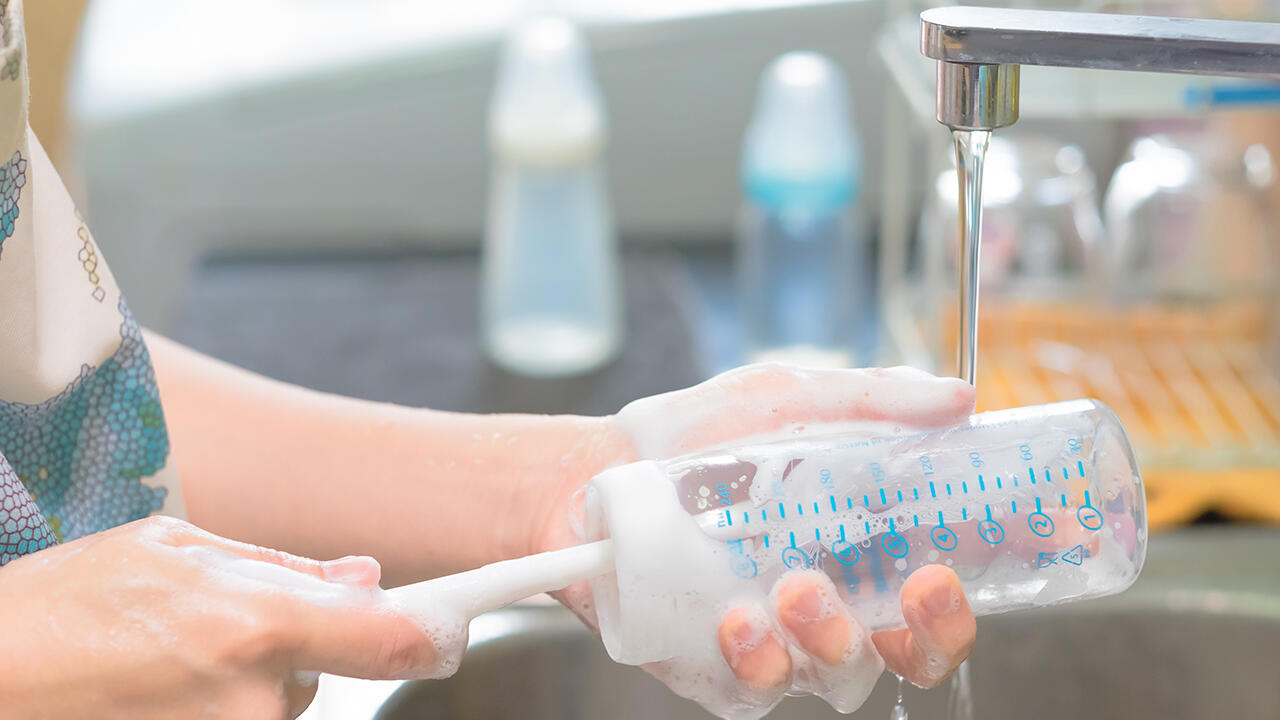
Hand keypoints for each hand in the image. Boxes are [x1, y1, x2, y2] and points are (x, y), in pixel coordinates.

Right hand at [0, 516, 460, 719]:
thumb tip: (364, 578)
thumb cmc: (59, 608)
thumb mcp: (171, 549)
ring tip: (174, 658)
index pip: (398, 640)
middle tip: (221, 625)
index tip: (453, 622)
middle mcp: (254, 702)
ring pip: (284, 706)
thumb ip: (283, 569)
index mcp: (256, 625)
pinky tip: (164, 687)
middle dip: (298, 644)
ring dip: (252, 681)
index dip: (437, 631)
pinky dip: (222, 705)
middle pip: (331, 672)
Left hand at [535, 364, 977, 715]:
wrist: (594, 471)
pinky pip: (756, 686)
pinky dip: (757, 655)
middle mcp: (826, 601)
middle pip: (909, 653)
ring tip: (796, 583)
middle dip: (933, 634)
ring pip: (837, 674)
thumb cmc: (692, 436)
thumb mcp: (785, 397)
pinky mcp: (716, 665)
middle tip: (924, 587)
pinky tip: (737, 614)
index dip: (980, 585)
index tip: (1009, 554)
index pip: (936, 588)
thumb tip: (959, 398)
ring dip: (831, 634)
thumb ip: (869, 399)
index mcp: (857, 547)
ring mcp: (774, 638)